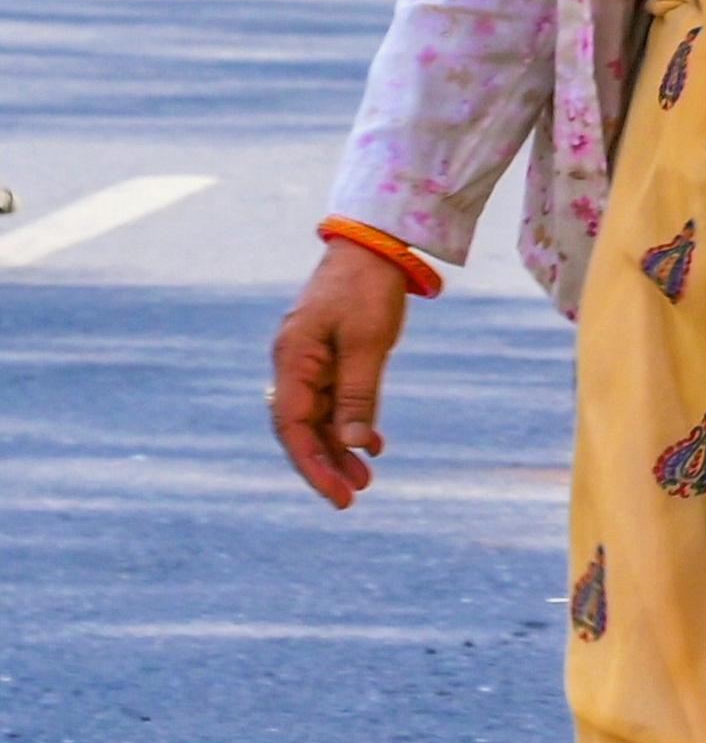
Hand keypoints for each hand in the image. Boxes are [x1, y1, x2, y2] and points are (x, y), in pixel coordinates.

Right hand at [271, 242, 410, 507]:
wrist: (375, 245)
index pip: (292, 427)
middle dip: (325, 464)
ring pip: (319, 417)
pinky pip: (334, 399)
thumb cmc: (368, 288)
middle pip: (301, 428)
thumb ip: (358, 395)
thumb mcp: (368, 343)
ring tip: (366, 479)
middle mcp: (294, 364)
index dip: (311, 465)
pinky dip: (350, 423)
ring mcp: (310, 360)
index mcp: (292, 360)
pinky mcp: (330, 356)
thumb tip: (351, 446)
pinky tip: (371, 444)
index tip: (335, 494)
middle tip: (353, 497)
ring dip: (340, 448)